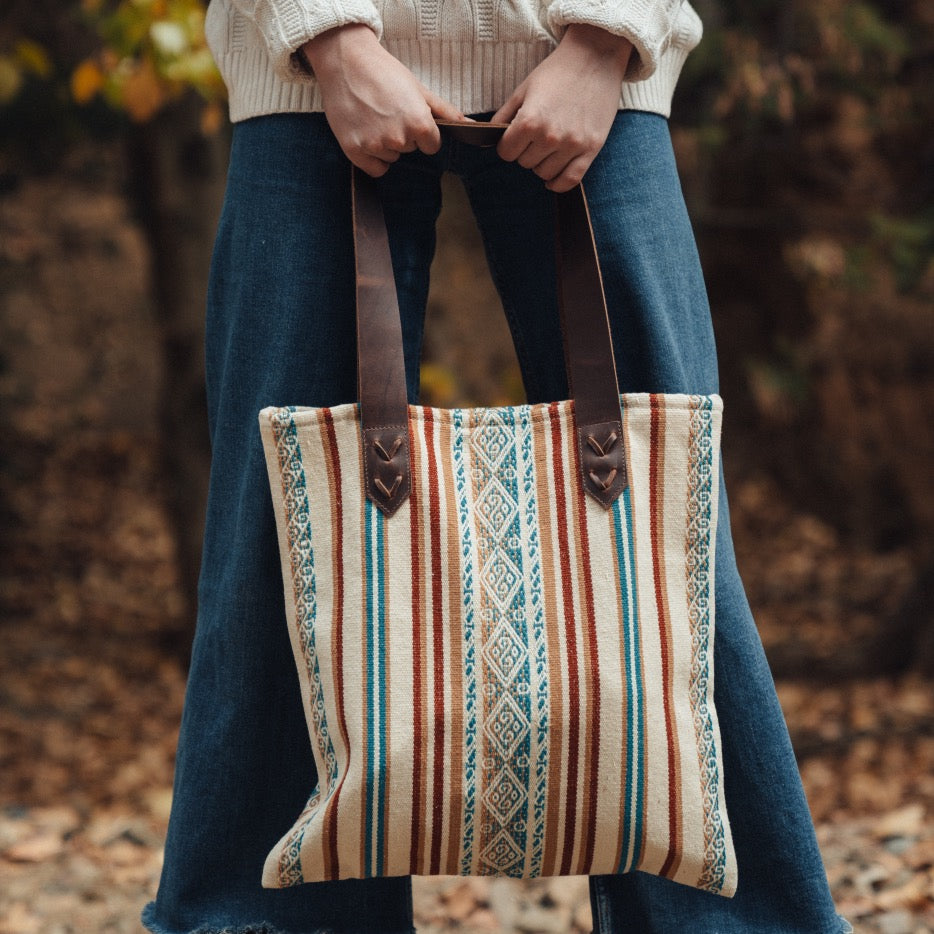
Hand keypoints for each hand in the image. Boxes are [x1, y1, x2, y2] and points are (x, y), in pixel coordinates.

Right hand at [302, 25, 466, 176]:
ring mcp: (375, 146)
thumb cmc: (384, 71)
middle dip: (403, 134)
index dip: (423, 132)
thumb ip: (445, 111)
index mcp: (419, 123)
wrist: (345, 60)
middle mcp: (398, 138)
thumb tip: (471, 125)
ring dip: (385, 144)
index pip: (431, 146)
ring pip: (392, 157)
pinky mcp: (354, 150)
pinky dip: (372, 157)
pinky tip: (366, 134)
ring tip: (372, 117)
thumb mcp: (419, 89)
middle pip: (410, 150)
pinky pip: (375, 169)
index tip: (409, 116)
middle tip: (387, 110)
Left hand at [492, 24, 631, 191]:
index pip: (506, 153)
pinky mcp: (591, 149)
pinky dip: (558, 183)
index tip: (514, 137)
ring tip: (548, 146)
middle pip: (525, 164)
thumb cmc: (557, 72)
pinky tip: (553, 178)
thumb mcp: (523, 89)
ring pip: (544, 174)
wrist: (596, 57)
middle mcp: (550, 137)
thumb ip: (504, 116)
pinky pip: (570, 180)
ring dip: (542, 163)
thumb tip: (490, 139)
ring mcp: (572, 145)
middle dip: (525, 151)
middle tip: (536, 135)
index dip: (507, 145)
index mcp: (529, 121)